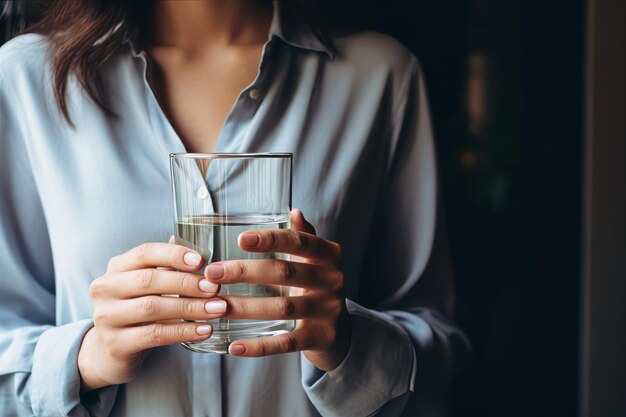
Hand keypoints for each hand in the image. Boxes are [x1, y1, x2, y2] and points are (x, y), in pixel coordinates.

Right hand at [78, 242, 224, 390]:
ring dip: (190, 307)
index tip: (202, 260)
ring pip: (152, 308)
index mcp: (116, 268)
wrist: (110, 352)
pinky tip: (204, 330)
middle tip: (215, 288)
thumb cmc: (136, 311)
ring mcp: (106, 317)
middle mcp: (105, 289)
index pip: (144, 253)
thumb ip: (167, 268)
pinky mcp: (115, 344)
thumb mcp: (147, 286)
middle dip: (186, 283)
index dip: (174, 254)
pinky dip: (183, 331)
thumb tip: (198, 249)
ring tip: (217, 308)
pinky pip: (154, 335)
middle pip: (148, 280)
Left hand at [204, 209, 350, 370]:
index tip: (240, 239)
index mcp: (329, 255)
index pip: (299, 241)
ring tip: (216, 306)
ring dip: (246, 307)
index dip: (270, 240)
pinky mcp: (321, 338)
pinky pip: (286, 342)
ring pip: (283, 307)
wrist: (339, 330)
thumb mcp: (314, 260)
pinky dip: (259, 346)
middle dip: (245, 272)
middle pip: (285, 272)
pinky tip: (235, 346)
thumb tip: (294, 211)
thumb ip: (303, 237)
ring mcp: (328, 310)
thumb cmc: (316, 286)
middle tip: (212, 274)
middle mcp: (333, 280)